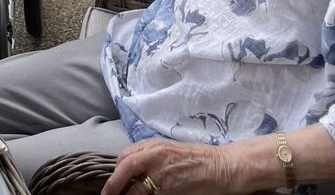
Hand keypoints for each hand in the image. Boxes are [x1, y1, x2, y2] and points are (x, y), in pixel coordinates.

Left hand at [103, 139, 237, 194]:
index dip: (116, 171)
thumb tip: (134, 168)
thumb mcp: (170, 150)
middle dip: (113, 184)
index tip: (113, 182)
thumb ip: (151, 156)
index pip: (125, 156)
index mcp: (153, 145)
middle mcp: (154, 155)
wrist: (221, 167)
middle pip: (125, 168)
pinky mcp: (170, 189)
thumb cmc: (198, 159)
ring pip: (135, 188)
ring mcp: (162, 173)